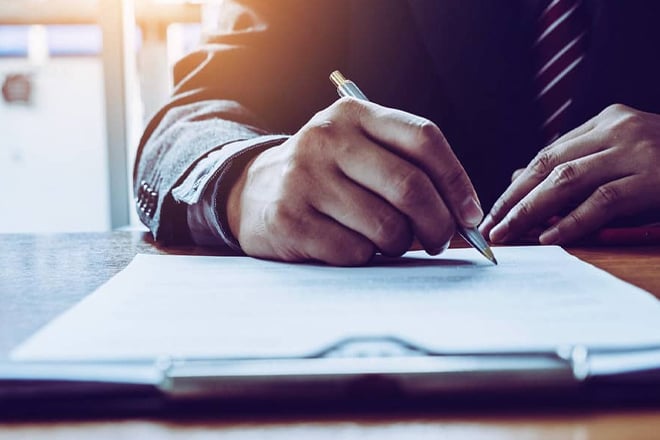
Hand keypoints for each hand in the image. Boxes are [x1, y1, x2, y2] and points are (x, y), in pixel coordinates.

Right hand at [227, 97, 482, 264]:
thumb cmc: (326, 176)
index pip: (424, 138)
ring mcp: (304, 178)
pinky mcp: (289, 219)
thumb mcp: (359, 151)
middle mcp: (326, 139)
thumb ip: (407, 168)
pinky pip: (355, 252)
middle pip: (410, 187)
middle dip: (438, 225)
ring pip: (386, 226)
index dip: (458, 181)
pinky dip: (365, 258)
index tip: (471, 215)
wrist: (253, 191)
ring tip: (387, 240)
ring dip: (399, 244)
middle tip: (440, 241)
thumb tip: (465, 217)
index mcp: (352, 115)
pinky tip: (351, 246)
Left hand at [481, 104, 659, 244]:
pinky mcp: (654, 177)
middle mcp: (616, 129)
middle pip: (547, 165)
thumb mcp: (619, 156)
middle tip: (490, 228)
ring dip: (530, 210)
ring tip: (508, 234)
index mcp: (605, 121)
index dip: (515, 185)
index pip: (546, 154)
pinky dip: (572, 221)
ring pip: (566, 180)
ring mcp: (637, 151)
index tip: (493, 211)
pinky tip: (549, 237)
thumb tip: (517, 178)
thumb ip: (574, 164)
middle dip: (513, 199)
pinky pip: (602, 201)